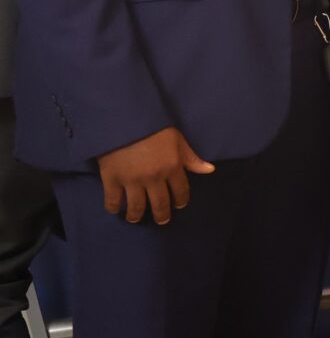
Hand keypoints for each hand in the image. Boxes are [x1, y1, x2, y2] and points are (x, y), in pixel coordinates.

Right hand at [96, 126, 214, 223]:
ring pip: (136, 207)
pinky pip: (113, 200)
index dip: (180, 201)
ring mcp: (132, 180)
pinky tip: (116, 210)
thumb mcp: (177, 139)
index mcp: (172, 167)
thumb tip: (210, 170)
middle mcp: (154, 177)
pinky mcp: (111, 178)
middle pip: (160, 204)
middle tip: (161, 220)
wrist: (123, 117)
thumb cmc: (152, 126)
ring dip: (137, 216)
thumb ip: (191, 158)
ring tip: (136, 219)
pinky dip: (114, 208)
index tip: (178, 206)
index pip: (181, 191)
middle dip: (162, 215)